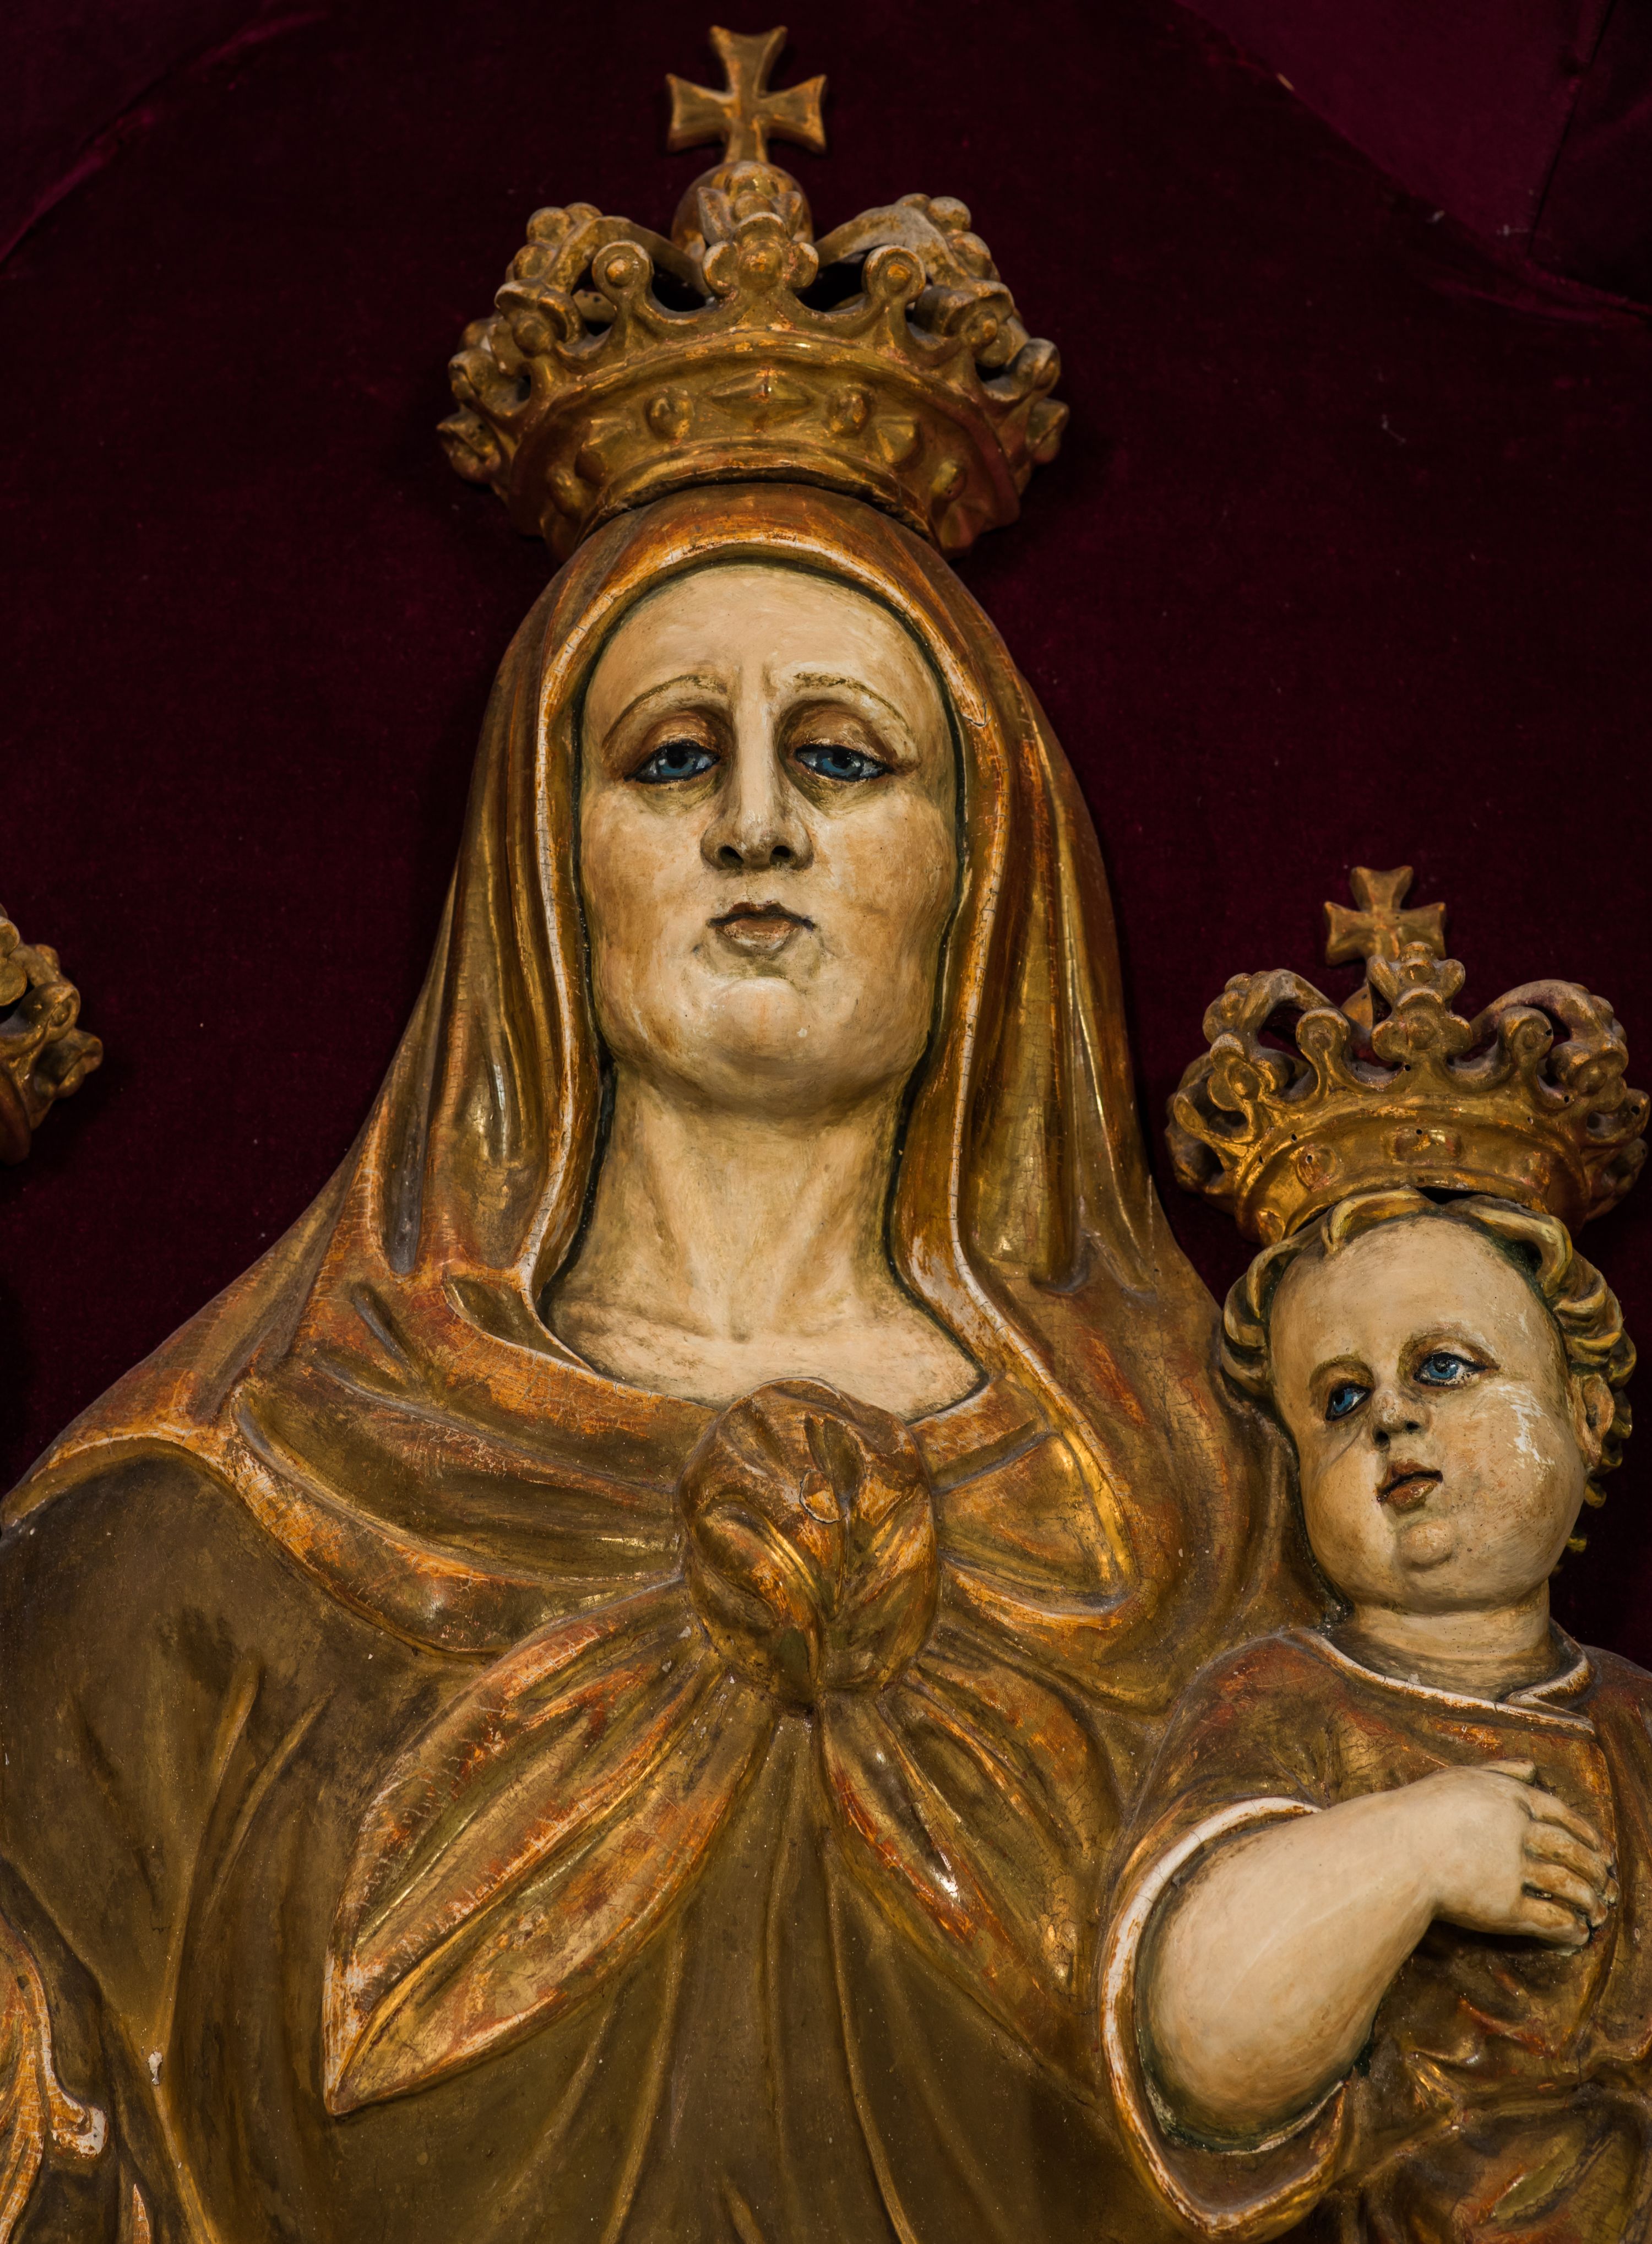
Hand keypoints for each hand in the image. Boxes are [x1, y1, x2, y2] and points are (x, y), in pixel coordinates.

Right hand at [1399, 1759, 1614, 1947]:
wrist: (1393, 1849)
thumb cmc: (1420, 1811)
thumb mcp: (1461, 1778)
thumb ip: (1500, 1771)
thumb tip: (1532, 1768)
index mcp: (1511, 1797)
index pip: (1564, 1815)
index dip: (1588, 1834)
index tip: (1602, 1850)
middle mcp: (1517, 1829)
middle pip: (1572, 1850)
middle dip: (1595, 1871)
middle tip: (1608, 1885)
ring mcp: (1511, 1867)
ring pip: (1567, 1885)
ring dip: (1588, 1902)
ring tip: (1596, 1913)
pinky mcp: (1503, 1904)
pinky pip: (1549, 1918)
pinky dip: (1569, 1928)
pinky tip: (1575, 1935)